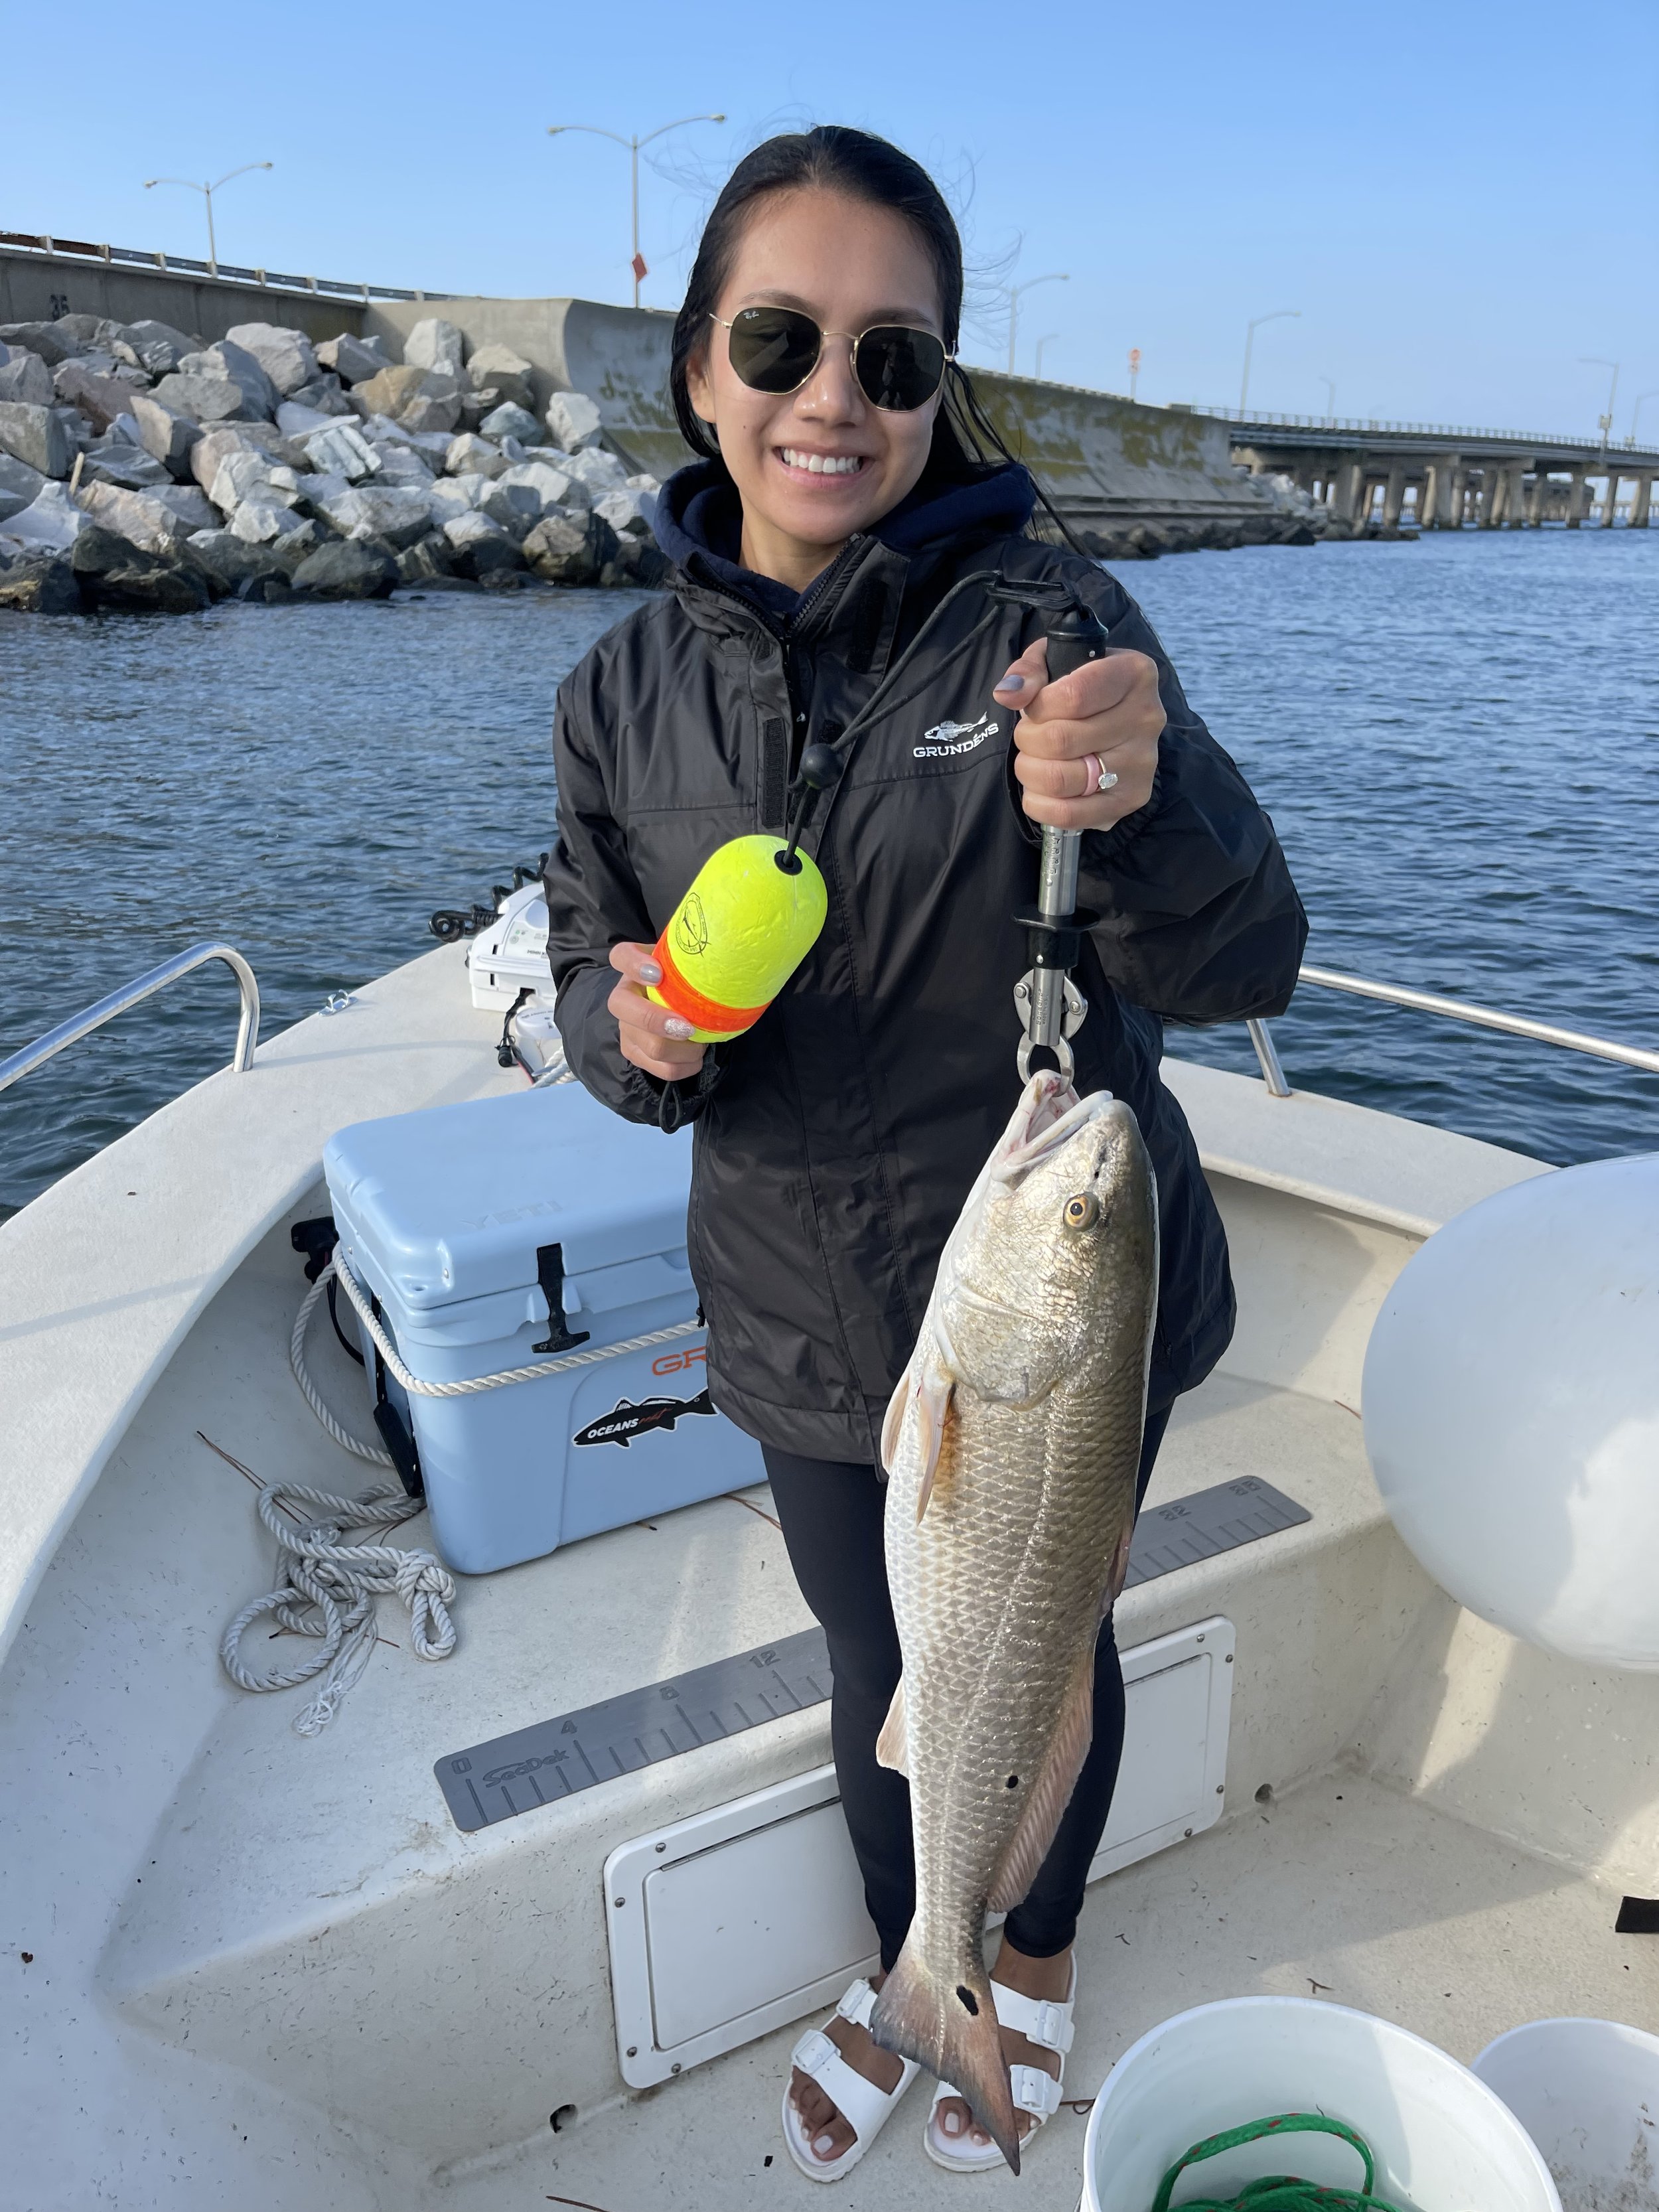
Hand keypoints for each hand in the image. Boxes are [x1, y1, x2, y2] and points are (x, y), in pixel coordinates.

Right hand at [608, 941, 707, 1082]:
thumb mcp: (687, 964)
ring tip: (701, 1042)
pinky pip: (663, 1069)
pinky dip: (686, 1066)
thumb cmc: (685, 981)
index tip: (658, 974)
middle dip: (656, 1021)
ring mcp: (626, 1029)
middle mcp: (623, 997)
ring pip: (650, 1046)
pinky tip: (697, 1056)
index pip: (621, 956)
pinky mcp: (636, 1053)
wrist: (679, 1007)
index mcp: (633, 968)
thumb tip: (722, 957)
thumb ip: (695, 959)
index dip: (634, 965)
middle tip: (688, 1027)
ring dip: (684, 1050)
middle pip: (624, 1009)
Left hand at [994, 637, 1163, 830]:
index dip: (1038, 706)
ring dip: (1029, 771)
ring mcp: (1141, 763)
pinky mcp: (1130, 798)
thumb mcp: (1055, 662)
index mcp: (1133, 673)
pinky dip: (1039, 804)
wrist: (1119, 721)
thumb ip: (1028, 672)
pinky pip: (1068, 814)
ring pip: (1059, 779)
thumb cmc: (1082, 687)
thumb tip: (1008, 694)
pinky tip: (1041, 789)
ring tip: (1034, 760)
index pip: (1072, 697)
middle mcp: (1145, 718)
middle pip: (1060, 740)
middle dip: (1027, 739)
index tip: (1035, 707)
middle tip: (1030, 735)